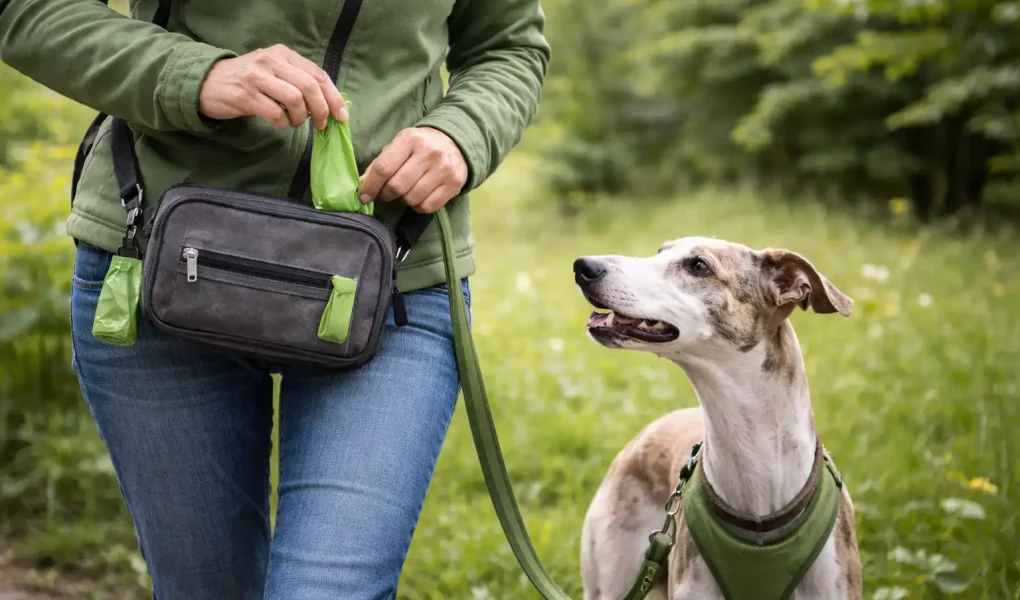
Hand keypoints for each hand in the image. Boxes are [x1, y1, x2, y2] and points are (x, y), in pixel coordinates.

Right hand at [198, 44, 346, 130]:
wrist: (208, 82)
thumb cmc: (248, 80)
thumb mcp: (274, 72)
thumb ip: (298, 81)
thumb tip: (329, 104)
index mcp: (283, 54)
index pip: (318, 75)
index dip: (333, 97)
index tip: (341, 116)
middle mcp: (271, 61)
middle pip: (309, 87)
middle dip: (321, 110)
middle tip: (321, 125)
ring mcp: (257, 77)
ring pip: (295, 99)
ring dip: (301, 118)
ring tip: (296, 123)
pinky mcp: (245, 95)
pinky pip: (275, 113)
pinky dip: (283, 123)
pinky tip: (280, 124)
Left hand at [358, 127, 467, 213]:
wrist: (456, 142)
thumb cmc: (420, 145)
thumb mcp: (400, 145)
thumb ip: (381, 163)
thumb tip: (362, 184)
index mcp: (410, 139)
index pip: (384, 167)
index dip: (370, 185)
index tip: (364, 196)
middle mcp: (429, 153)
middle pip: (397, 186)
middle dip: (386, 195)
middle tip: (385, 194)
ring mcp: (444, 169)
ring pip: (412, 199)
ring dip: (403, 200)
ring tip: (405, 192)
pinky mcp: (454, 184)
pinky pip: (427, 207)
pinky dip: (418, 206)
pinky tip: (419, 196)